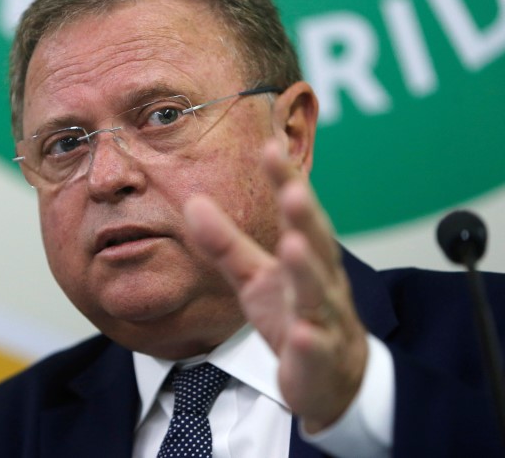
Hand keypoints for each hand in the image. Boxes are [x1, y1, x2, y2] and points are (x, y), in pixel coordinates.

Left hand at [184, 140, 367, 432]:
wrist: (331, 379)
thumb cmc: (293, 316)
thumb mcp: (254, 278)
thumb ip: (225, 242)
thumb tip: (193, 201)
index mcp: (304, 256)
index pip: (294, 213)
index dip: (285, 181)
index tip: (270, 146)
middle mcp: (320, 281)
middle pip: (316, 244)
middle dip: (305, 217)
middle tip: (294, 190)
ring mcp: (324, 320)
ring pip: (318, 293)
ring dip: (308, 269)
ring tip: (294, 245)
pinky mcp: (319, 358)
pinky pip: (315, 348)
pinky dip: (309, 340)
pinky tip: (300, 332)